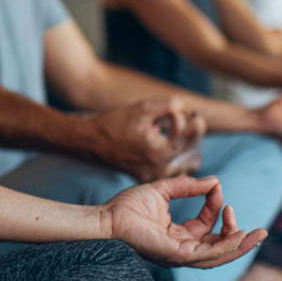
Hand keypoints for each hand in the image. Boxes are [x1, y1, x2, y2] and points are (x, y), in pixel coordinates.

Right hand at [82, 97, 204, 181]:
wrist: (88, 139)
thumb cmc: (114, 123)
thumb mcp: (143, 108)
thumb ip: (169, 105)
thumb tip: (186, 105)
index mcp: (158, 153)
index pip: (187, 140)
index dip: (191, 122)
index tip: (190, 111)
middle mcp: (156, 169)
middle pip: (189, 155)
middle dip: (193, 134)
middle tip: (193, 117)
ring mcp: (150, 175)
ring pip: (182, 166)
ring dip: (186, 149)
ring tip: (183, 132)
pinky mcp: (144, 176)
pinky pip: (168, 171)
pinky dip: (174, 158)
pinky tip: (171, 144)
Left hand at [102, 175, 266, 268]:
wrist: (106, 216)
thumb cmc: (127, 206)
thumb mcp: (161, 190)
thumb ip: (186, 186)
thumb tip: (214, 181)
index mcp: (177, 236)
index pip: (207, 227)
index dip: (216, 209)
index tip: (217, 189)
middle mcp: (181, 249)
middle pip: (219, 249)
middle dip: (240, 239)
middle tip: (261, 230)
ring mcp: (179, 256)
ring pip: (218, 256)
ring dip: (240, 246)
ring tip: (258, 235)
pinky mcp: (176, 256)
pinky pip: (207, 255)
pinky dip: (225, 247)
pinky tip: (238, 236)